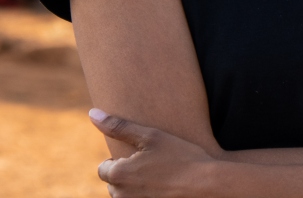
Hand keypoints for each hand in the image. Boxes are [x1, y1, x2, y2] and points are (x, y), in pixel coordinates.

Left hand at [91, 109, 218, 197]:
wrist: (210, 186)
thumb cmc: (181, 157)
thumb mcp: (150, 136)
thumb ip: (118, 126)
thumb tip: (92, 114)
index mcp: (118, 175)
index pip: (104, 169)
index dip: (120, 161)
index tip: (140, 158)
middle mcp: (122, 197)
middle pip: (114, 186)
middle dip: (127, 177)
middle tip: (153, 168)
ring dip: (137, 190)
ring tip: (161, 180)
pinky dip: (148, 197)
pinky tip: (166, 191)